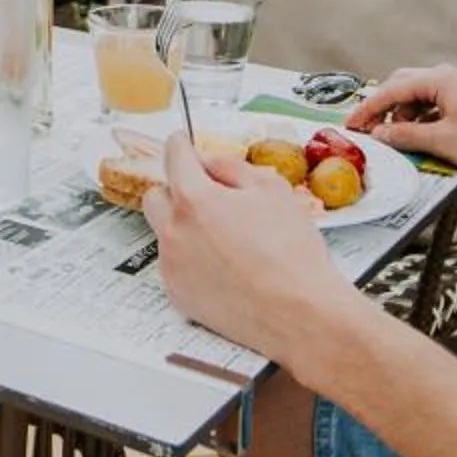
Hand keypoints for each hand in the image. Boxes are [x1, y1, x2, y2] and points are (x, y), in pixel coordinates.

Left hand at [143, 129, 358, 355]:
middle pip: (157, 196)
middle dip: (177, 190)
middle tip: (207, 195)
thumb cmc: (291, 254)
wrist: (300, 313)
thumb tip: (211, 164)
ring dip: (184, 226)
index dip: (181, 145)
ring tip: (225, 238)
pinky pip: (174, 265)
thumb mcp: (272, 189)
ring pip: (165, 232)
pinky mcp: (177, 294)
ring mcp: (172, 266)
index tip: (183, 144)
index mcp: (195, 200)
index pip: (174, 157)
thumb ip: (232, 168)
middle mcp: (174, 232)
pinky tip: (224, 266)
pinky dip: (190, 259)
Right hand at [347, 65, 456, 178]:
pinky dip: (420, 119)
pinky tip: (420, 137)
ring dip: (403, 116)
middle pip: (402, 85)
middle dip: (384, 108)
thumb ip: (406, 137)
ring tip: (399, 139)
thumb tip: (381, 135)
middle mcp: (448, 77)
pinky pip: (433, 104)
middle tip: (369, 130)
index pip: (392, 89)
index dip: (368, 109)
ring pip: (418, 95)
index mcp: (441, 79)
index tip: (352, 124)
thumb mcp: (443, 142)